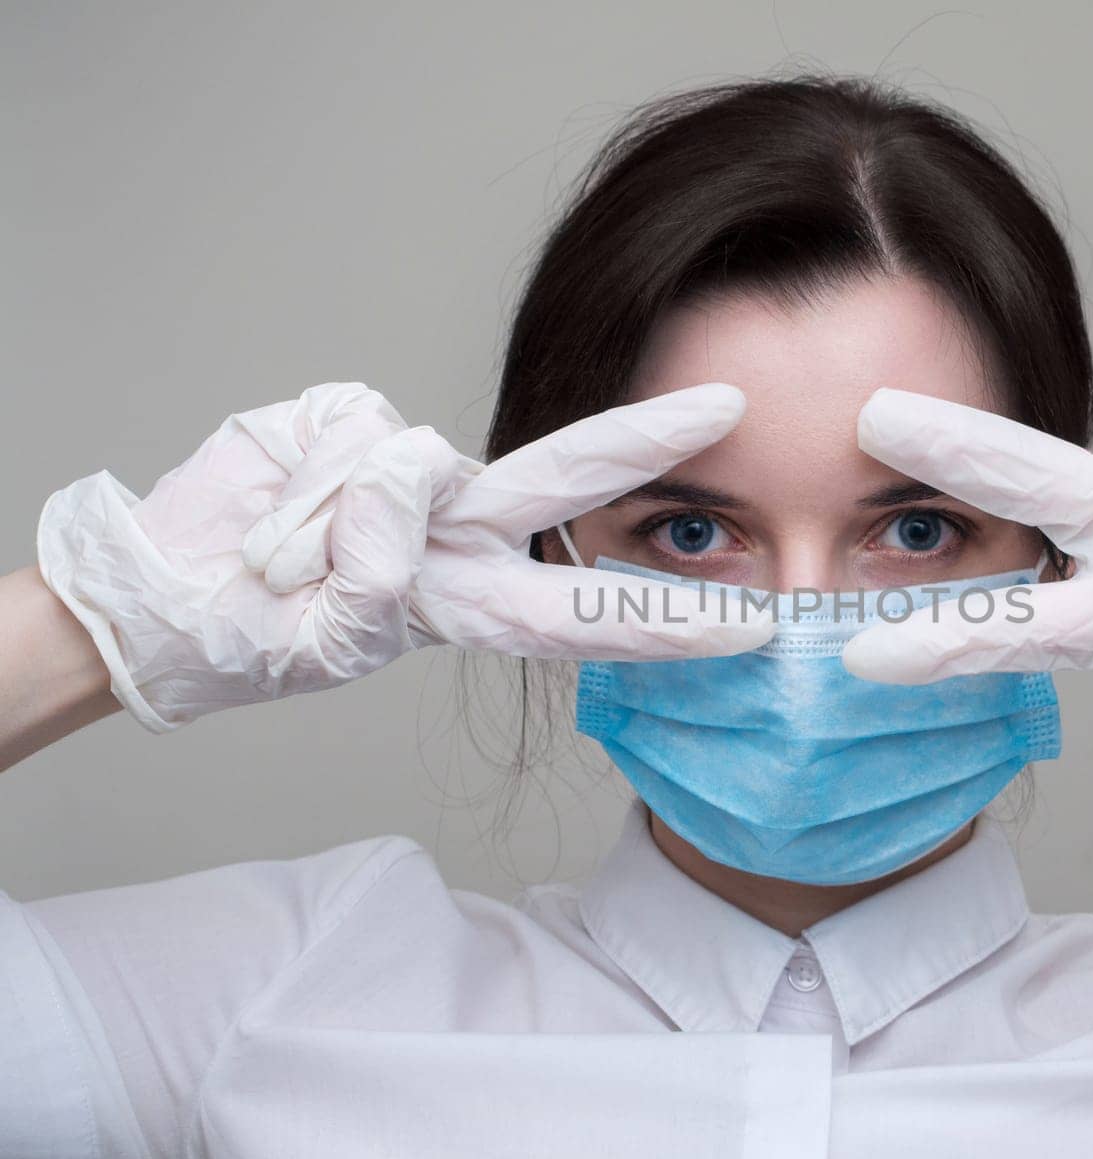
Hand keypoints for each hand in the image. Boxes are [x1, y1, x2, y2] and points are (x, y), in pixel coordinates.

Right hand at [36, 381, 772, 733]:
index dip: (667, 617)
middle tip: (728, 406)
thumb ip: (381, 576)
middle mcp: (453, 525)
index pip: (585, 609)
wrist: (161, 597)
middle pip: (563, 477)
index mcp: (469, 599)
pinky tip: (273, 512)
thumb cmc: (252, 636)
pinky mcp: (343, 413)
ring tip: (281, 564)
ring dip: (336, 528)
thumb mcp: (326, 641)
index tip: (755, 624)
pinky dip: (302, 487)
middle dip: (647, 442)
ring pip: (411, 465)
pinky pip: (346, 438)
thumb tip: (404, 482)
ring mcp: (403, 467)